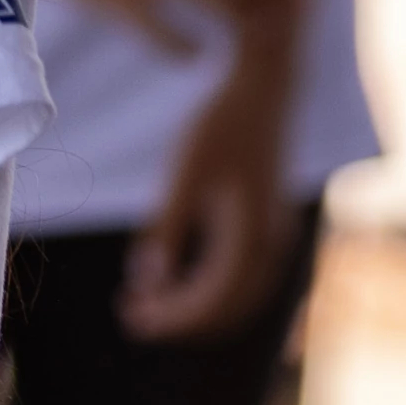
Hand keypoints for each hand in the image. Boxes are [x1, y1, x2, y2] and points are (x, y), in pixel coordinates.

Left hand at [123, 68, 299, 338]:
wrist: (266, 84)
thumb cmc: (221, 123)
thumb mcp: (186, 173)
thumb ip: (168, 227)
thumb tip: (149, 280)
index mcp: (252, 238)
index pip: (210, 303)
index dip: (171, 319)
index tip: (132, 320)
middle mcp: (271, 245)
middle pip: (226, 308)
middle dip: (179, 319)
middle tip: (130, 314)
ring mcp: (274, 236)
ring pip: (236, 296)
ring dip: (193, 305)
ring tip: (145, 299)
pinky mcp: (268, 224)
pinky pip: (241, 275)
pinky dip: (207, 286)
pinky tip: (172, 276)